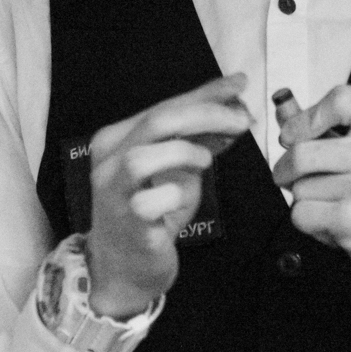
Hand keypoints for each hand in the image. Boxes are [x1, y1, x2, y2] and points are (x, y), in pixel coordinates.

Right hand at [85, 73, 252, 317]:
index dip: (206, 93)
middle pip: (158, 121)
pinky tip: (181, 199)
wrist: (125, 267)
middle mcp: (108, 161)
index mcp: (118, 139)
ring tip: (205, 162)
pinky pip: (148, 202)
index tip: (239, 84)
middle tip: (242, 120)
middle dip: (206, 114)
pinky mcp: (126, 223)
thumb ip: (200, 139)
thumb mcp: (178, 169)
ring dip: (183, 153)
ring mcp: (113, 193)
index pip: (164, 105)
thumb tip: (236, 109)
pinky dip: (174, 195)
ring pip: (142, 157)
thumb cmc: (151, 214)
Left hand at [270, 84, 350, 335]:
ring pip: (299, 188)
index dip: (306, 117)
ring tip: (339, 210)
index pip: (339, 99)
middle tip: (292, 179)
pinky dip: (312, 227)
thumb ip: (337, 137)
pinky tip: (339, 228)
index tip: (295, 135)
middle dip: (286, 170)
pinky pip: (301, 215)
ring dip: (308, 204)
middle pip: (301, 151)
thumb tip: (286, 120)